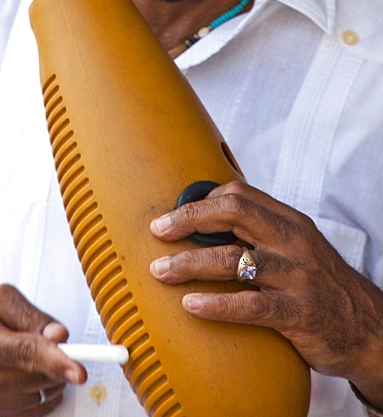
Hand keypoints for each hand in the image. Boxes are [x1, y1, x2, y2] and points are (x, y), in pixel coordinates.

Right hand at [0, 285, 85, 415]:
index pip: (27, 354)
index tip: (78, 370)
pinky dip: (42, 390)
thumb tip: (60, 335)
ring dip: (49, 375)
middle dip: (55, 358)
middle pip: (41, 375)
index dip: (56, 361)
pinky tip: (26, 373)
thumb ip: (32, 315)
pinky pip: (39, 407)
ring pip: (44, 392)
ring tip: (26, 356)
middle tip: (42, 341)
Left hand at [148, 180, 382, 400]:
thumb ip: (259, 235)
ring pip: (233, 259)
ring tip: (162, 271)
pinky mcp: (299, 313)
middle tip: (159, 231)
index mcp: (289, 222)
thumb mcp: (296, 248)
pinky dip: (216, 304)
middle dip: (189, 219)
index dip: (200, 202)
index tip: (173, 216)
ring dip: (190, 264)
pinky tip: (192, 305)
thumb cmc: (321, 286)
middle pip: (233, 213)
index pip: (239, 194)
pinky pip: (250, 305)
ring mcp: (297, 276)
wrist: (369, 327)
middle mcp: (293, 242)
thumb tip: (203, 227)